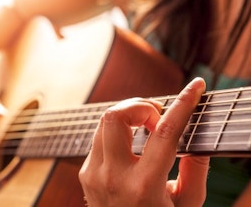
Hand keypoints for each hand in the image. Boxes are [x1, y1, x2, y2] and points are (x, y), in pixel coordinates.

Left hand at [79, 77, 209, 206]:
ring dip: (127, 116)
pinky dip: (117, 131)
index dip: (183, 104)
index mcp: (144, 187)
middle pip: (115, 116)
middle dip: (139, 105)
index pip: (165, 133)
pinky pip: (99, 137)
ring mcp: (93, 174)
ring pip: (103, 122)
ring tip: (146, 128)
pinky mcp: (86, 172)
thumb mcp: (187, 204)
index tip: (195, 86)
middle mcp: (112, 178)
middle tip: (157, 118)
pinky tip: (131, 142)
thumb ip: (196, 169)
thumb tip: (196, 136)